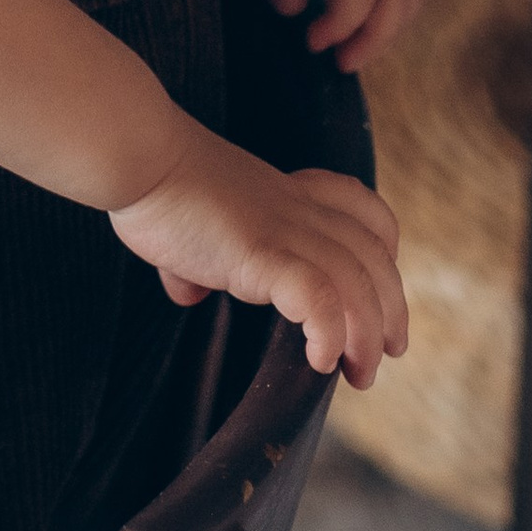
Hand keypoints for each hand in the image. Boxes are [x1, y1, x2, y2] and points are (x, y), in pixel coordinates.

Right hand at [111, 133, 407, 382]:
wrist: (139, 156)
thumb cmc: (154, 184)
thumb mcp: (190, 223)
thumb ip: (197, 257)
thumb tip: (188, 289)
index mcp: (286, 195)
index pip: (362, 208)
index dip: (384, 249)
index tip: (377, 289)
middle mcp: (296, 209)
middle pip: (375, 255)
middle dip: (392, 309)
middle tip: (386, 354)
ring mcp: (282, 229)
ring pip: (358, 281)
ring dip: (369, 334)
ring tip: (361, 374)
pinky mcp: (260, 252)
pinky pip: (316, 296)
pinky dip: (329, 332)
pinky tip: (320, 360)